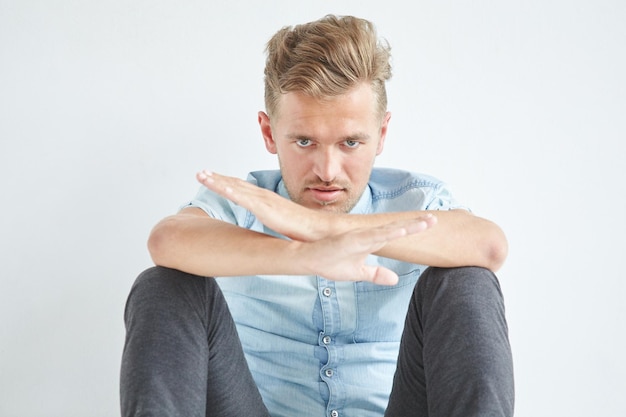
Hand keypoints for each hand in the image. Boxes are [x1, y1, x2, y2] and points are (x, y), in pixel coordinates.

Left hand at [197, 170, 330, 240]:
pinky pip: (245, 199)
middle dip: (217, 178)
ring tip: (201, 175)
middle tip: (200, 173)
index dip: (227, 183)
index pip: (243, 189)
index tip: (212, 178)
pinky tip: (220, 187)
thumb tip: (268, 229)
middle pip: (236, 184)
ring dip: (217, 181)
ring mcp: (265, 202)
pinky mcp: (267, 210)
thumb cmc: (306, 230)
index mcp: (268, 201)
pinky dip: (231, 191)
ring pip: (236, 188)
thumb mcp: (284, 225)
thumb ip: (274, 223)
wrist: (321, 230)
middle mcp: (265, 197)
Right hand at [294, 218, 432, 284]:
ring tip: (424, 224)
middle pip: (396, 228)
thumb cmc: (329, 262)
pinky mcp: (349, 240)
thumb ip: (376, 274)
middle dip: (416, 225)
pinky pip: (370, 237)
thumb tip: (395, 280)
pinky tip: (398, 231)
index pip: (397, 234)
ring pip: (386, 231)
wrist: (307, 260)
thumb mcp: (357, 273)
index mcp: (371, 242)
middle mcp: (367, 236)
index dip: (414, 229)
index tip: (431, 224)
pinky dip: (385, 234)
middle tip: (436, 219)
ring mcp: (358, 237)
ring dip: (405, 227)